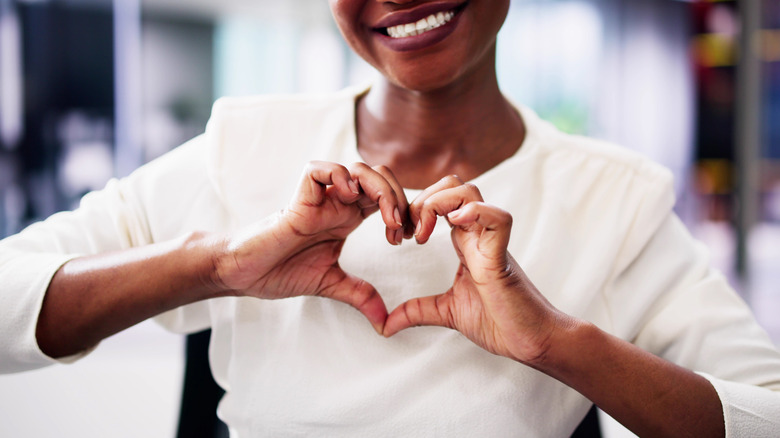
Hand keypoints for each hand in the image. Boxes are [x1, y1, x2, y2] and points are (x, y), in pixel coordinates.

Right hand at [212, 161, 409, 332]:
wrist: (245, 274)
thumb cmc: (280, 272)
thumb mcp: (331, 284)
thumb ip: (360, 296)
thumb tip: (385, 323)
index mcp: (347, 218)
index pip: (385, 197)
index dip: (402, 211)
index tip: (402, 239)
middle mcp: (336, 204)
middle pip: (378, 176)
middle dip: (397, 197)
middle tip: (397, 229)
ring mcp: (319, 199)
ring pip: (357, 169)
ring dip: (378, 188)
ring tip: (383, 218)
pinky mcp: (298, 200)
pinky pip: (318, 170)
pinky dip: (339, 177)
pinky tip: (348, 199)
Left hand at [383, 176, 570, 364]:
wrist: (531, 341)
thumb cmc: (499, 322)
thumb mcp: (446, 312)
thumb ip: (417, 312)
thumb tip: (385, 325)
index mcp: (465, 242)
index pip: (440, 200)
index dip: (415, 208)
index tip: (400, 236)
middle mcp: (477, 235)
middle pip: (453, 186)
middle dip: (423, 199)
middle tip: (409, 233)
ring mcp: (491, 242)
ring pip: (470, 193)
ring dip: (440, 203)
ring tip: (424, 234)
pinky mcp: (502, 256)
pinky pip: (498, 218)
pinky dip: (476, 213)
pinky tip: (454, 225)